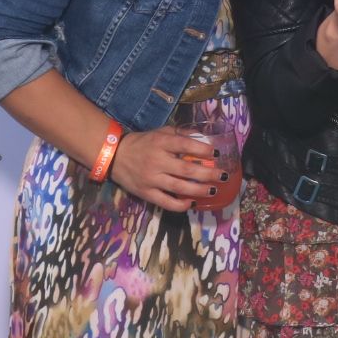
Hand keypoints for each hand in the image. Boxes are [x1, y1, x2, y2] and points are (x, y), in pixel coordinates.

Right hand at [108, 125, 232, 211]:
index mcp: (161, 143)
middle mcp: (157, 161)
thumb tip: (203, 137)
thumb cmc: (142, 142)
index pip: (185, 145)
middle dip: (208, 174)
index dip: (202, 149)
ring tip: (213, 190)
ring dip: (199, 190)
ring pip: (179, 187)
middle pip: (186, 169)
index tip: (216, 153)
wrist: (114, 155)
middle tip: (223, 176)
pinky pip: (165, 202)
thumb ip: (181, 133)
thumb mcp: (161, 132)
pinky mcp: (146, 193)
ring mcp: (151, 179)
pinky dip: (180, 205)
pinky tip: (192, 203)